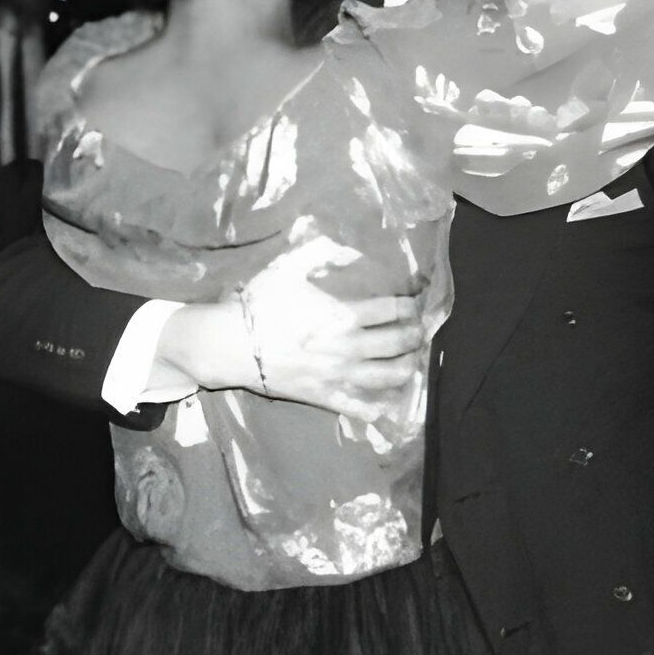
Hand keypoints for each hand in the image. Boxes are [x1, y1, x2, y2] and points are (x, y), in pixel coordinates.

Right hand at [165, 242, 424, 420]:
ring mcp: (339, 375)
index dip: (410, 305)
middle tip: (421, 332)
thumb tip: (348, 247)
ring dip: (407, 369)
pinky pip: (359, 407)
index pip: (391, 309)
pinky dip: (379, 407)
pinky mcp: (325, 397)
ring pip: (387, 376)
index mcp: (344, 314)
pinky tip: (390, 404)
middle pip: (397, 342)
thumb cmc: (259, 305)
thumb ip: (320, 251)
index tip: (417, 303)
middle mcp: (350, 347)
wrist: (232, 345)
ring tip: (413, 363)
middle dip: (416, 336)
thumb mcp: (288, 268)